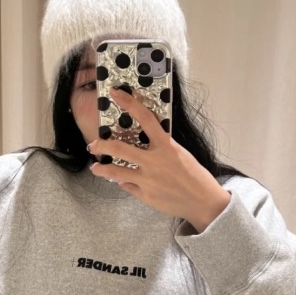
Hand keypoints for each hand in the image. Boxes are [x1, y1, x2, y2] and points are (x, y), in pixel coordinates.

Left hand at [88, 87, 230, 232]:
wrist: (202, 201)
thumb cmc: (194, 176)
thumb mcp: (179, 154)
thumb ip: (161, 148)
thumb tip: (142, 145)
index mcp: (166, 146)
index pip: (145, 118)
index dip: (129, 103)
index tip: (116, 93)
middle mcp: (154, 161)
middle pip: (120, 148)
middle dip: (102, 145)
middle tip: (92, 144)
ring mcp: (147, 179)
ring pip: (116, 172)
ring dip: (102, 169)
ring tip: (95, 167)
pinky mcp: (145, 195)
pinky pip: (127, 186)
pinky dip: (124, 182)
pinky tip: (123, 181)